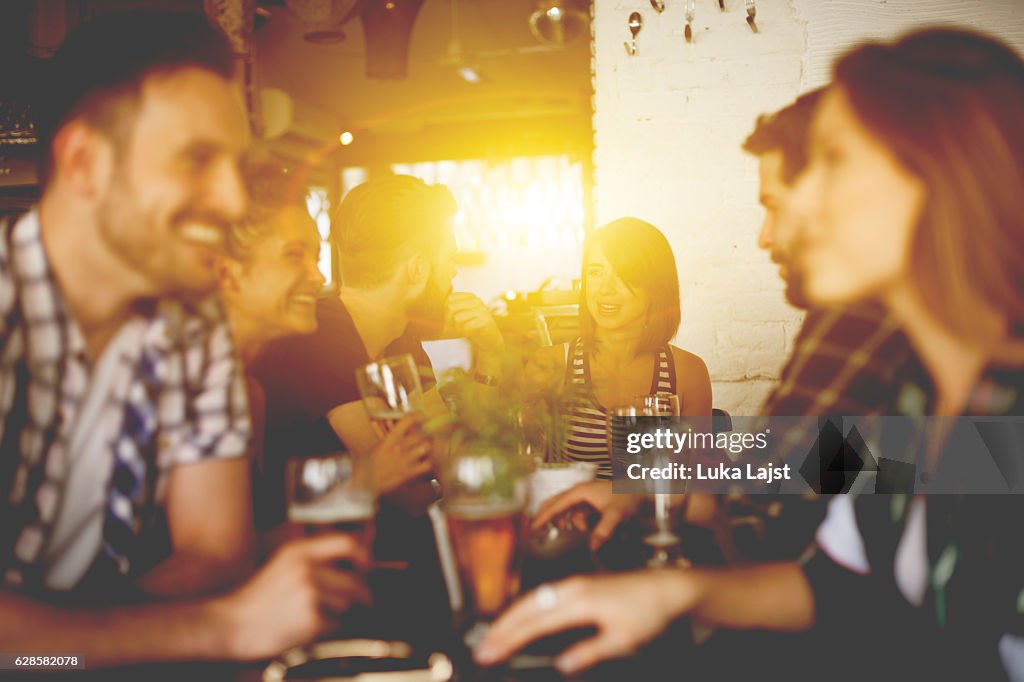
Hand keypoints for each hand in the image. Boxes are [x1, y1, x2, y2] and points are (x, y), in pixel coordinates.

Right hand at [220, 534, 370, 659]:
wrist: (230, 624)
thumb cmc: (257, 598)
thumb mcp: (282, 563)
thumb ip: (313, 557)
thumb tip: (354, 560)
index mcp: (299, 551)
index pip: (347, 544)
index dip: (364, 556)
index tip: (366, 568)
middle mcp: (306, 568)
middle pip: (355, 581)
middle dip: (361, 596)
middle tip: (361, 602)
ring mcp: (309, 593)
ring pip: (347, 604)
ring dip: (339, 613)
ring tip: (316, 614)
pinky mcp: (310, 618)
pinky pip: (336, 625)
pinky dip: (328, 629)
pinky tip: (308, 627)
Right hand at [370, 414, 433, 493]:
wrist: (363, 486)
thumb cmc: (364, 467)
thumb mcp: (372, 448)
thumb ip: (381, 437)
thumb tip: (378, 425)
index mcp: (388, 440)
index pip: (406, 421)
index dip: (416, 416)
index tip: (421, 416)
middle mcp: (398, 448)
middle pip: (420, 434)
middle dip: (424, 433)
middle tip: (426, 434)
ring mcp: (404, 461)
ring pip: (425, 447)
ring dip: (427, 447)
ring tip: (426, 448)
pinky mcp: (408, 474)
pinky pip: (426, 465)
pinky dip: (428, 463)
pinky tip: (425, 463)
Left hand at [445, 293, 504, 362]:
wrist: (490, 340)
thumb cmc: (471, 327)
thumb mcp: (459, 315)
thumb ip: (448, 310)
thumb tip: (434, 311)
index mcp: (470, 296)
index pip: (449, 299)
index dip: (446, 312)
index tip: (453, 320)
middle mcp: (477, 300)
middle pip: (451, 307)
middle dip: (450, 320)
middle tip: (459, 326)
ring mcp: (483, 310)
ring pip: (457, 318)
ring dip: (459, 327)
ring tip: (467, 329)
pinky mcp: (486, 321)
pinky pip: (466, 327)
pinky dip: (466, 333)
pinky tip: (473, 332)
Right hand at [474, 571, 699, 674]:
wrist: (667, 587)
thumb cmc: (648, 610)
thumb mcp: (622, 640)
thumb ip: (589, 652)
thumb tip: (562, 665)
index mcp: (579, 601)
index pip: (535, 623)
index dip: (509, 639)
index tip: (491, 653)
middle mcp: (572, 587)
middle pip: (526, 607)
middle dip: (501, 628)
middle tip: (482, 648)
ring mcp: (574, 583)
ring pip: (532, 598)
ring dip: (510, 616)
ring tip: (493, 635)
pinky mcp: (579, 583)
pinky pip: (543, 594)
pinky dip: (526, 608)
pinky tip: (520, 618)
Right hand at [532, 481, 642, 549]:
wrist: (641, 488)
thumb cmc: (628, 496)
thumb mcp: (615, 514)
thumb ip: (603, 530)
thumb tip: (592, 546)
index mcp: (580, 491)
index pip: (555, 505)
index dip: (543, 516)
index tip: (533, 527)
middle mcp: (579, 491)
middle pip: (555, 503)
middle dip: (547, 516)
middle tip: (538, 530)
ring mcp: (585, 495)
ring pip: (566, 510)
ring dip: (567, 521)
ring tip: (570, 531)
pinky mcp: (591, 501)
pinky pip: (576, 512)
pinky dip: (576, 521)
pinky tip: (584, 529)